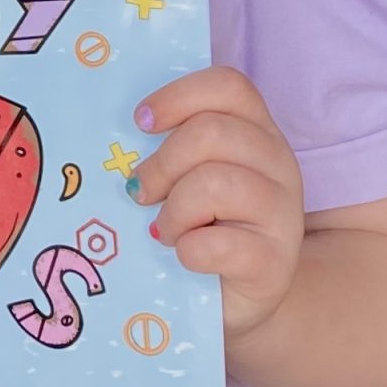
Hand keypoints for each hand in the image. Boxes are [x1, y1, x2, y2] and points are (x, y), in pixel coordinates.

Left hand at [129, 67, 305, 342]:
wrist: (232, 301)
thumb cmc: (199, 228)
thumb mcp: (184, 178)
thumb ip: (167, 148)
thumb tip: (103, 133)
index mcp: (255, 132)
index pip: (229, 86)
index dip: (178, 97)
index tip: (141, 123)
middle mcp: (278, 164)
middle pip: (213, 132)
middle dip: (162, 164)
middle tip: (142, 193)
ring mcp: (283, 214)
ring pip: (216, 183)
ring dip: (175, 210)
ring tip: (166, 230)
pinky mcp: (274, 262)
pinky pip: (219, 244)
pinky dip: (189, 250)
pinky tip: (185, 256)